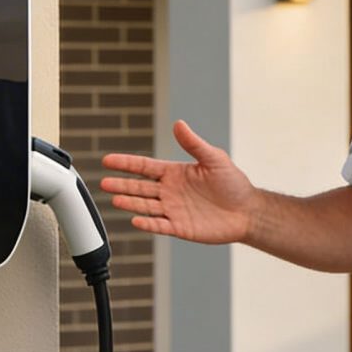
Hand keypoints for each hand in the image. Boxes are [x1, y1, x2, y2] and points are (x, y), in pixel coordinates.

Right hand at [100, 120, 258, 242]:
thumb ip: (194, 144)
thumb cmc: (233, 184)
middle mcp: (170, 191)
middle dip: (122, 183)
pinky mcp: (180, 227)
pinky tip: (135, 219)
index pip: (145, 167)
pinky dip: (148, 223)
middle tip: (104, 181)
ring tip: (115, 198)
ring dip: (130, 202)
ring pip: (145, 205)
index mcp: (176, 173)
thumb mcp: (214, 158)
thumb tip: (179, 124)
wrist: (247, 211)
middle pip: (140, 187)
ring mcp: (173, 210)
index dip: (127, 163)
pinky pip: (159, 225)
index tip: (108, 160)